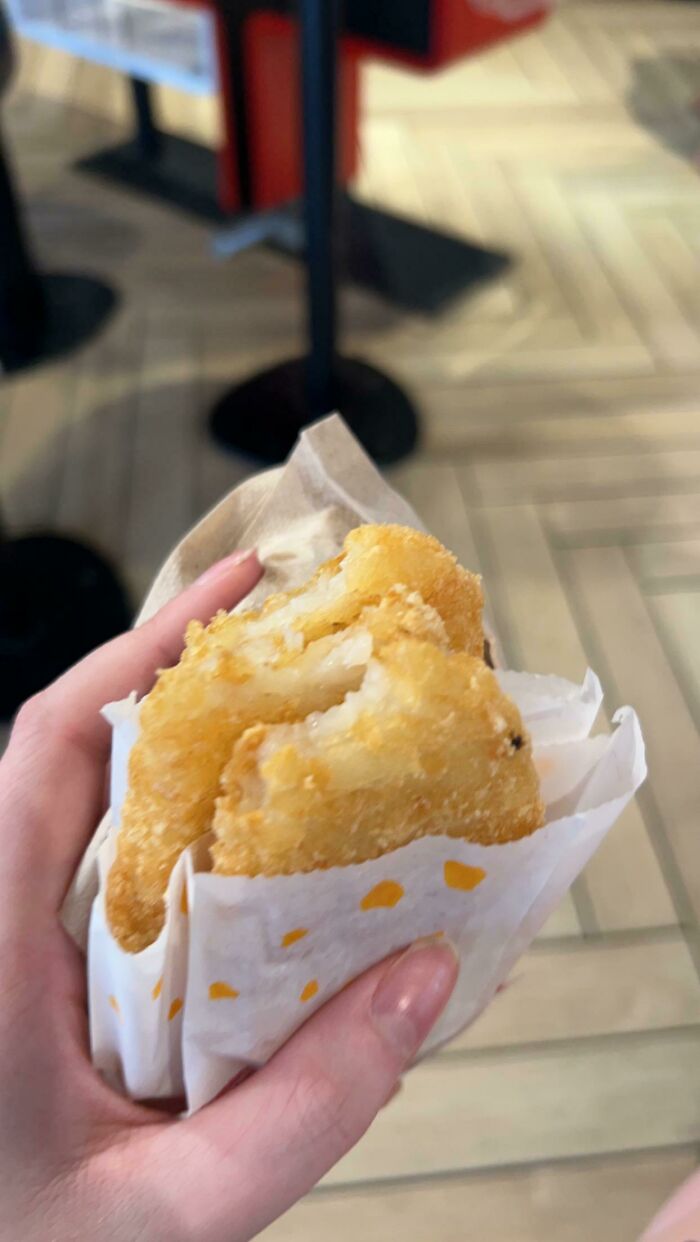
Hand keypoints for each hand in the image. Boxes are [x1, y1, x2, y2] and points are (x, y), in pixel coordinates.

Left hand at [0, 551, 457, 1241]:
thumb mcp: (172, 1212)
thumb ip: (303, 1112)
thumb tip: (425, 977)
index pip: (51, 742)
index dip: (140, 649)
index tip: (236, 591)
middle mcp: (4, 918)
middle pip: (90, 758)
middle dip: (192, 686)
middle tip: (303, 645)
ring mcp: (26, 948)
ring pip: (114, 820)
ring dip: (201, 766)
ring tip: (306, 733)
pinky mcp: (54, 984)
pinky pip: (128, 888)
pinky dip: (200, 852)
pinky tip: (276, 867)